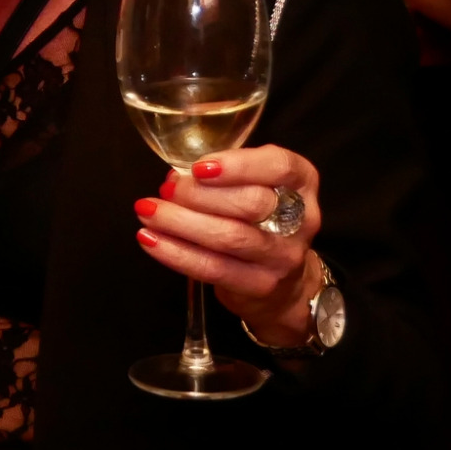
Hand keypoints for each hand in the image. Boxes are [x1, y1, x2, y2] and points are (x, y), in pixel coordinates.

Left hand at [133, 145, 321, 348]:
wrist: (285, 284)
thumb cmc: (260, 220)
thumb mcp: (257, 186)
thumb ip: (225, 175)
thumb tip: (176, 176)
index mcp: (301, 183)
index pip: (280, 166)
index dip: (238, 164)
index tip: (198, 166)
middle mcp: (301, 219)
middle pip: (251, 203)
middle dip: (199, 194)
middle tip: (167, 189)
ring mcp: (284, 256)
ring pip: (229, 237)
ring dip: (180, 222)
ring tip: (148, 211)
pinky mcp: (260, 285)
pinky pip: (213, 268)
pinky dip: (176, 252)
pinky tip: (150, 239)